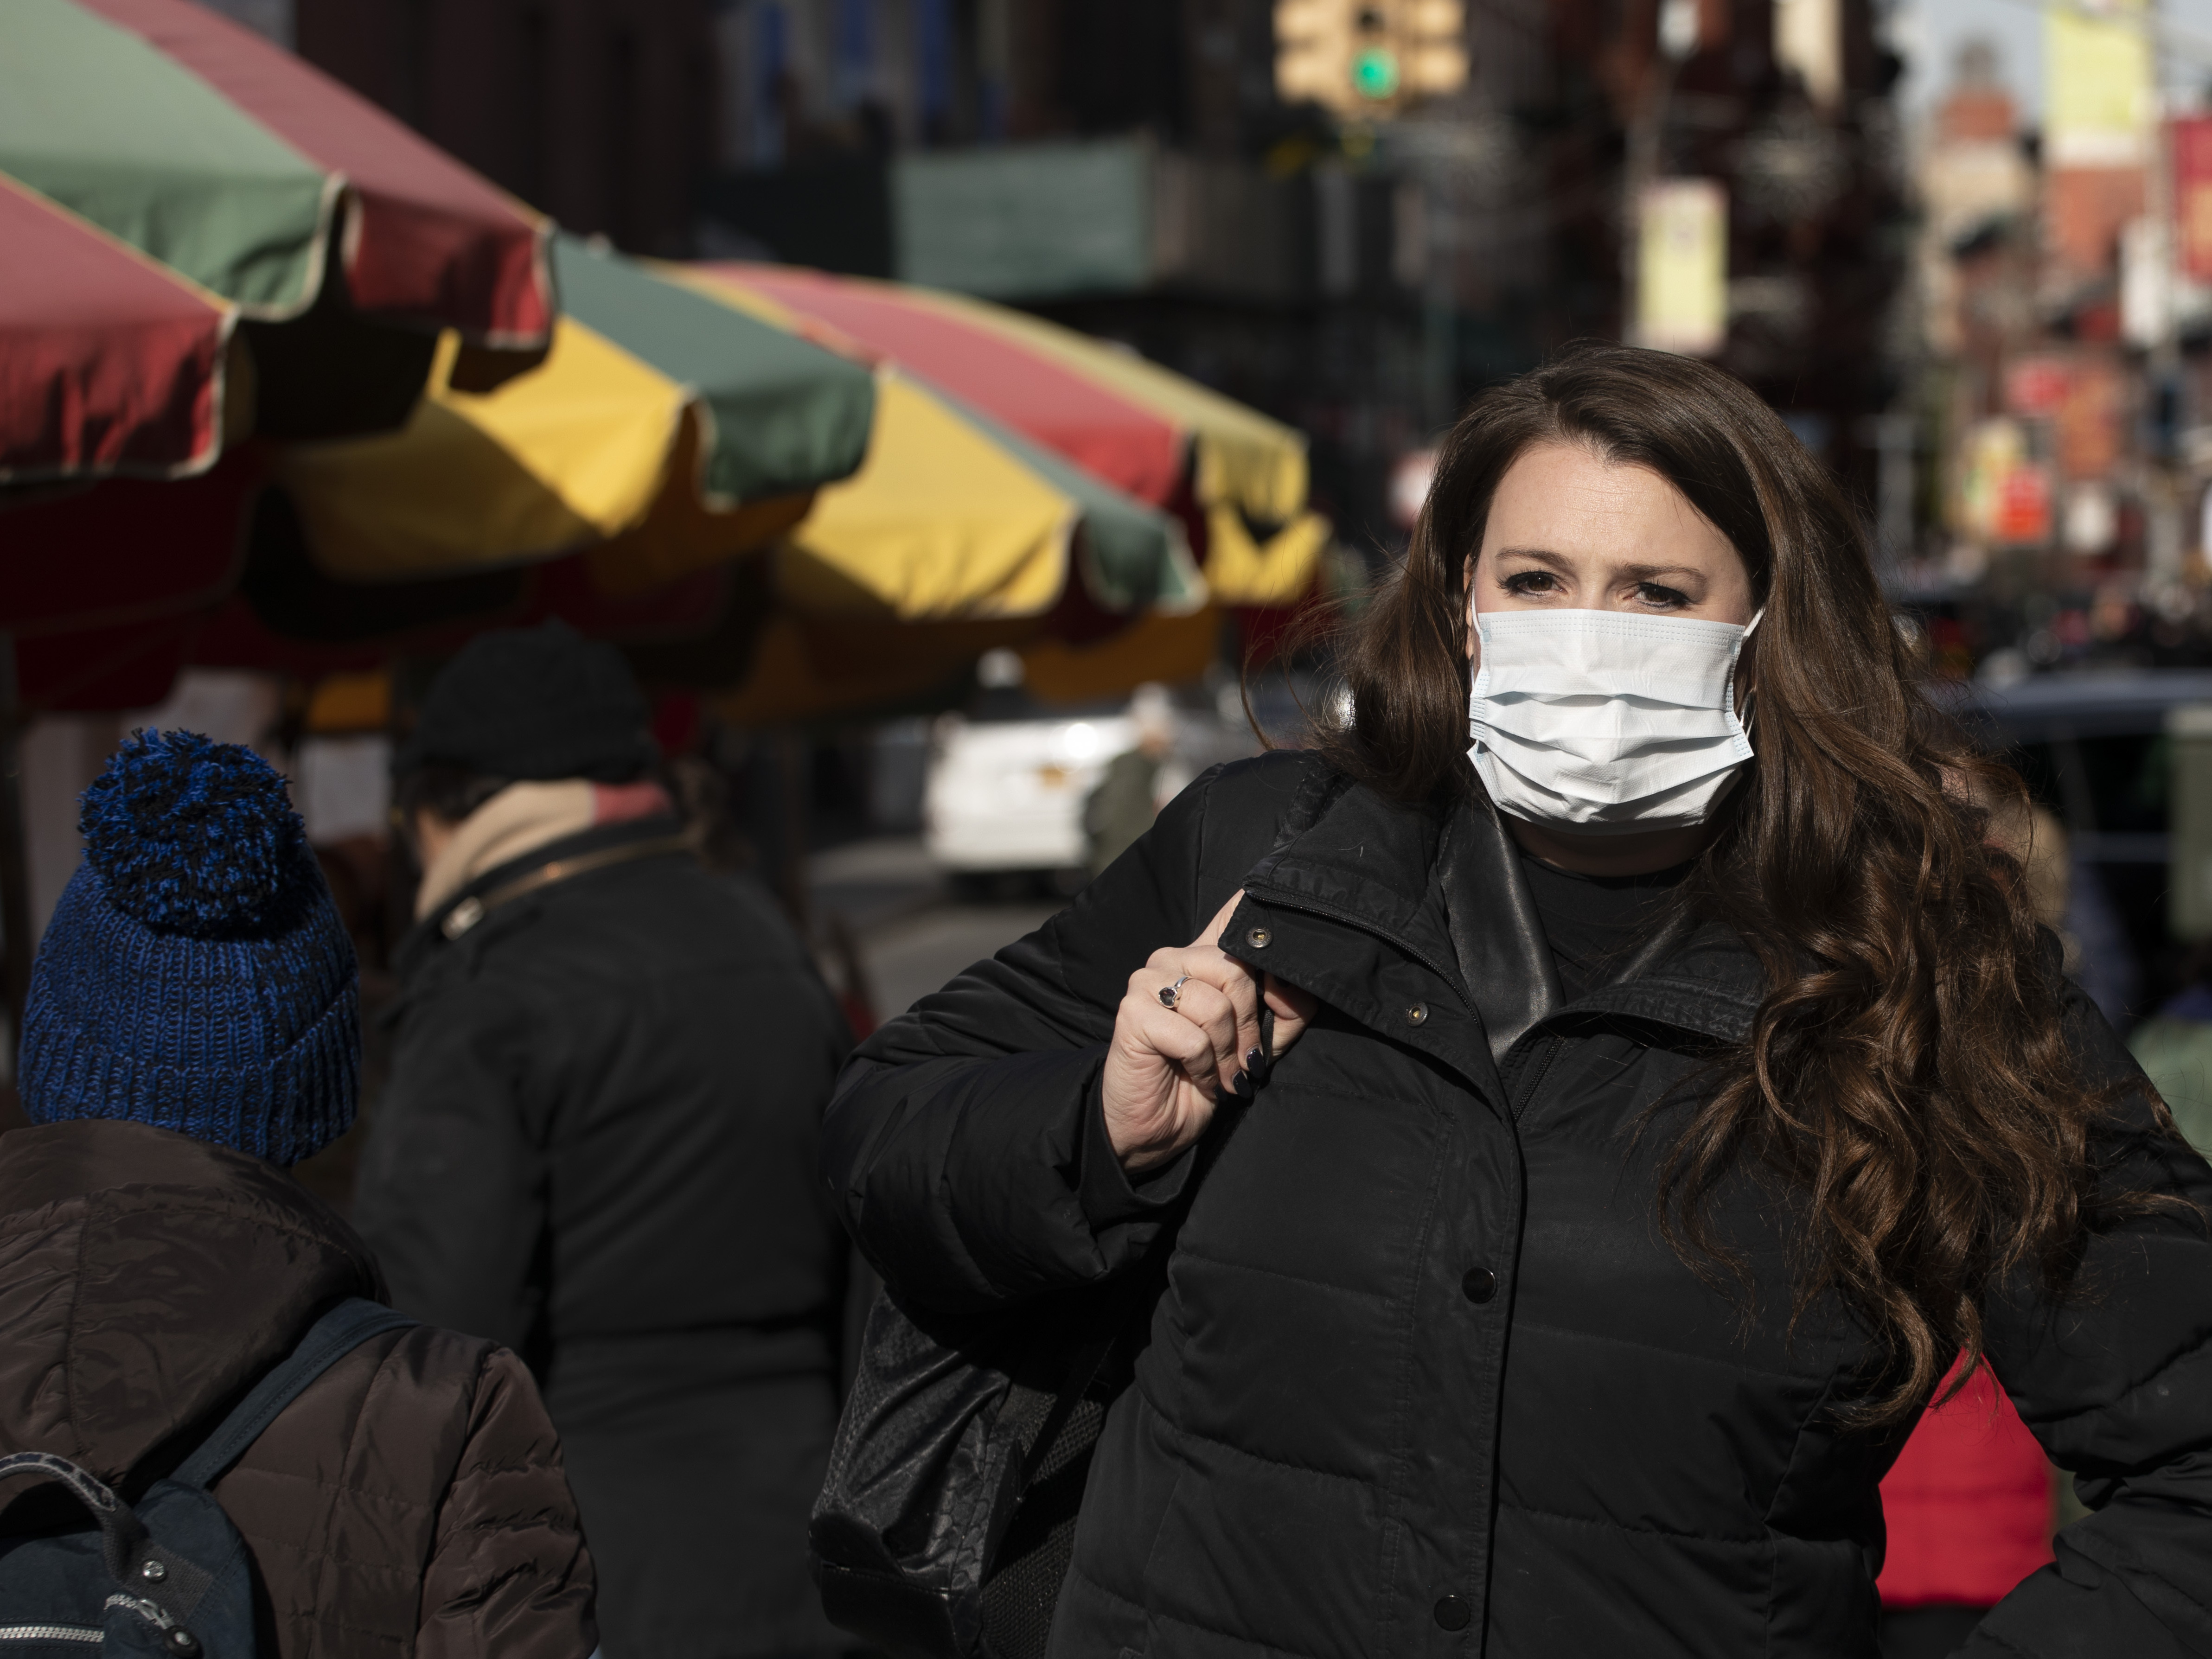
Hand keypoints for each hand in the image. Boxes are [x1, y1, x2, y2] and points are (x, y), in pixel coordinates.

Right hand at [1102, 891, 1317, 1171]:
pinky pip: (1193, 1037)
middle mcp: (1172, 958)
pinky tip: (1198, 1078)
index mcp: (1203, 957)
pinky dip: (1205, 1068)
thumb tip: (1295, 987)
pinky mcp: (1132, 1013)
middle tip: (1246, 1060)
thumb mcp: (1261, 1043)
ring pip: (1215, 1006)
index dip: (1264, 923)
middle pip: (1235, 969)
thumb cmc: (1209, 1079)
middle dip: (1250, 1025)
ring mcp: (1147, 982)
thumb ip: (1285, 1011)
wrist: (1158, 1127)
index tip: (1280, 957)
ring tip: (1222, 1074)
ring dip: (1227, 1053)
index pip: (1234, 912)